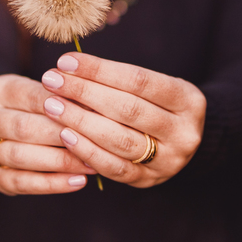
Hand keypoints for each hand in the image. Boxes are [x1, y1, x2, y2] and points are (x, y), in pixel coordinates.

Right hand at [0, 73, 95, 194]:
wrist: (8, 131)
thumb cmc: (37, 108)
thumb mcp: (45, 93)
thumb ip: (64, 99)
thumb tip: (98, 111)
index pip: (31, 95)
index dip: (62, 105)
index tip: (93, 113)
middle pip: (23, 128)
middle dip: (61, 136)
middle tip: (94, 142)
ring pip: (19, 156)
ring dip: (59, 162)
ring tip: (90, 165)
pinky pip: (21, 182)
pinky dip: (52, 184)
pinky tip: (78, 182)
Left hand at [39, 53, 205, 187]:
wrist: (180, 142)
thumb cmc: (156, 105)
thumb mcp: (152, 87)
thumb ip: (118, 80)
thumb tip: (68, 69)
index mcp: (189, 100)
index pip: (139, 80)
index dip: (100, 70)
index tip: (66, 62)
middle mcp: (184, 132)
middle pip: (128, 109)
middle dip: (84, 93)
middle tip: (52, 81)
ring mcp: (169, 160)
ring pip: (119, 140)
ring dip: (80, 121)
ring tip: (53, 106)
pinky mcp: (149, 180)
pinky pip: (114, 168)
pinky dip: (87, 150)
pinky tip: (65, 134)